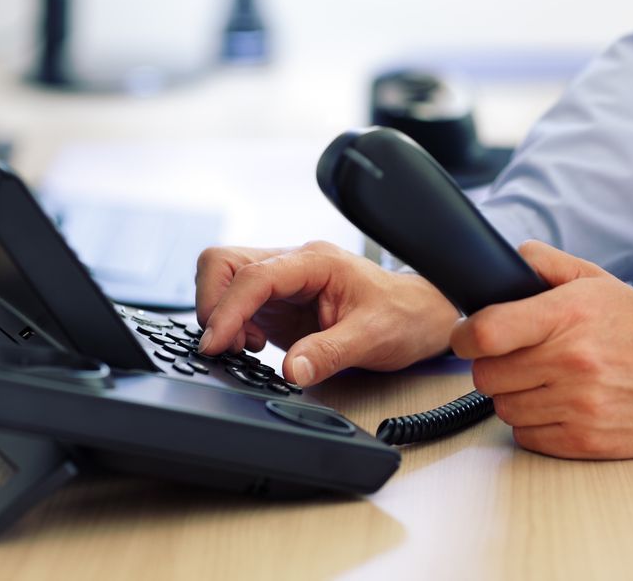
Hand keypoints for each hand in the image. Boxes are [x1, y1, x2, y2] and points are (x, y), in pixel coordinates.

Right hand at [195, 241, 459, 385]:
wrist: (419, 317)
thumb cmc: (403, 316)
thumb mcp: (372, 338)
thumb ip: (329, 353)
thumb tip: (290, 370)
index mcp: (315, 263)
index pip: (253, 275)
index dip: (227, 309)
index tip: (216, 343)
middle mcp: (294, 265)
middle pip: (223, 263)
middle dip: (213, 304)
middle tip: (225, 345)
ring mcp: (283, 283)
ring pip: (225, 280)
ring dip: (221, 316)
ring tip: (246, 347)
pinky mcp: (279, 303)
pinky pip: (238, 304)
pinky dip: (232, 326)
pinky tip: (256, 346)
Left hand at [450, 240, 632, 458]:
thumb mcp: (596, 281)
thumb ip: (546, 263)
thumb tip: (508, 259)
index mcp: (568, 315)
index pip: (486, 332)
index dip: (464, 337)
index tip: (466, 338)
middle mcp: (571, 361)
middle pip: (486, 375)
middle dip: (493, 367)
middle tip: (516, 359)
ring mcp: (578, 404)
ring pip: (504, 408)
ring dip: (515, 396)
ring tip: (544, 382)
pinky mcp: (584, 441)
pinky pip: (527, 436)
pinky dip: (534, 424)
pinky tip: (558, 406)